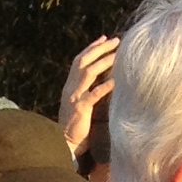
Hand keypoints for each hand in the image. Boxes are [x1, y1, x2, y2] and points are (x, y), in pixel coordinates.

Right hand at [57, 34, 118, 153]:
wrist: (64, 143)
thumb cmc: (75, 125)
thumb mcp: (78, 102)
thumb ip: (86, 88)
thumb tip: (100, 76)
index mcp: (70, 85)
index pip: (80, 60)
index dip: (92, 47)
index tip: (104, 38)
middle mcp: (70, 88)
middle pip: (84, 61)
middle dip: (100, 49)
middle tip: (115, 41)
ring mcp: (74, 97)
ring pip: (88, 73)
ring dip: (103, 62)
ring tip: (117, 55)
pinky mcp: (80, 109)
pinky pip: (93, 95)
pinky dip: (104, 87)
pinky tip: (115, 81)